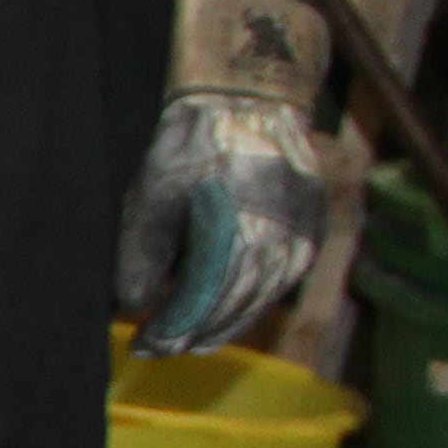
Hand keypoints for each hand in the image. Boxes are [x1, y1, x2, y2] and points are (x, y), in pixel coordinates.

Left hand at [116, 0, 331, 356]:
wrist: (250, 99)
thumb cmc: (192, 142)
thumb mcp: (151, 195)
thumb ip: (142, 254)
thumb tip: (135, 306)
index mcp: (236, 224)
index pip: (203, 297)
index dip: (172, 327)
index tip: (143, 344)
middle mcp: (279, 235)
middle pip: (235, 306)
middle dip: (194, 333)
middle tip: (158, 348)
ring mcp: (303, 234)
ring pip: (263, 299)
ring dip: (223, 325)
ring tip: (187, 339)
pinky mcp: (313, 231)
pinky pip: (282, 281)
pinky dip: (251, 301)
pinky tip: (223, 312)